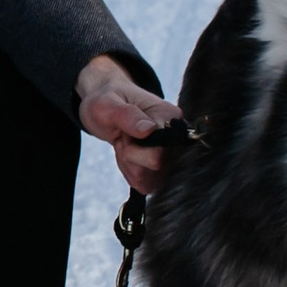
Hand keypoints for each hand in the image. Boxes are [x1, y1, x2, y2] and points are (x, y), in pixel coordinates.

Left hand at [78, 55, 178, 195]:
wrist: (107, 107)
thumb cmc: (108, 102)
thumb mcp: (107, 103)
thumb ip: (127, 115)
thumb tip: (149, 129)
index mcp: (171, 117)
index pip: (160, 152)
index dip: (134, 149)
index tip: (125, 133)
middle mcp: (179, 139)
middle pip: (156, 168)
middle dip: (130, 156)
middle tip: (124, 136)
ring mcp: (174, 156)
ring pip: (151, 179)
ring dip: (130, 164)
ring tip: (126, 142)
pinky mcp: (164, 170)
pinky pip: (147, 185)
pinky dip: (132, 172)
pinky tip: (129, 154)